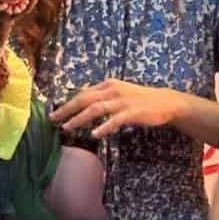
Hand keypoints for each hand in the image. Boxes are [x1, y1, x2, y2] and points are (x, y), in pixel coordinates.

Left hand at [51, 79, 181, 139]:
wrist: (166, 102)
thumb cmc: (140, 99)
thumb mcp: (119, 92)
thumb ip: (102, 96)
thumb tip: (82, 102)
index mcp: (108, 84)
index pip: (82, 93)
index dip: (67, 103)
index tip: (54, 113)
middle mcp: (113, 90)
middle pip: (85, 98)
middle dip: (67, 109)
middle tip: (52, 119)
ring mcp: (123, 101)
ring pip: (96, 108)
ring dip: (80, 118)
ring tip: (67, 127)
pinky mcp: (133, 112)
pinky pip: (116, 120)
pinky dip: (104, 127)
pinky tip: (95, 134)